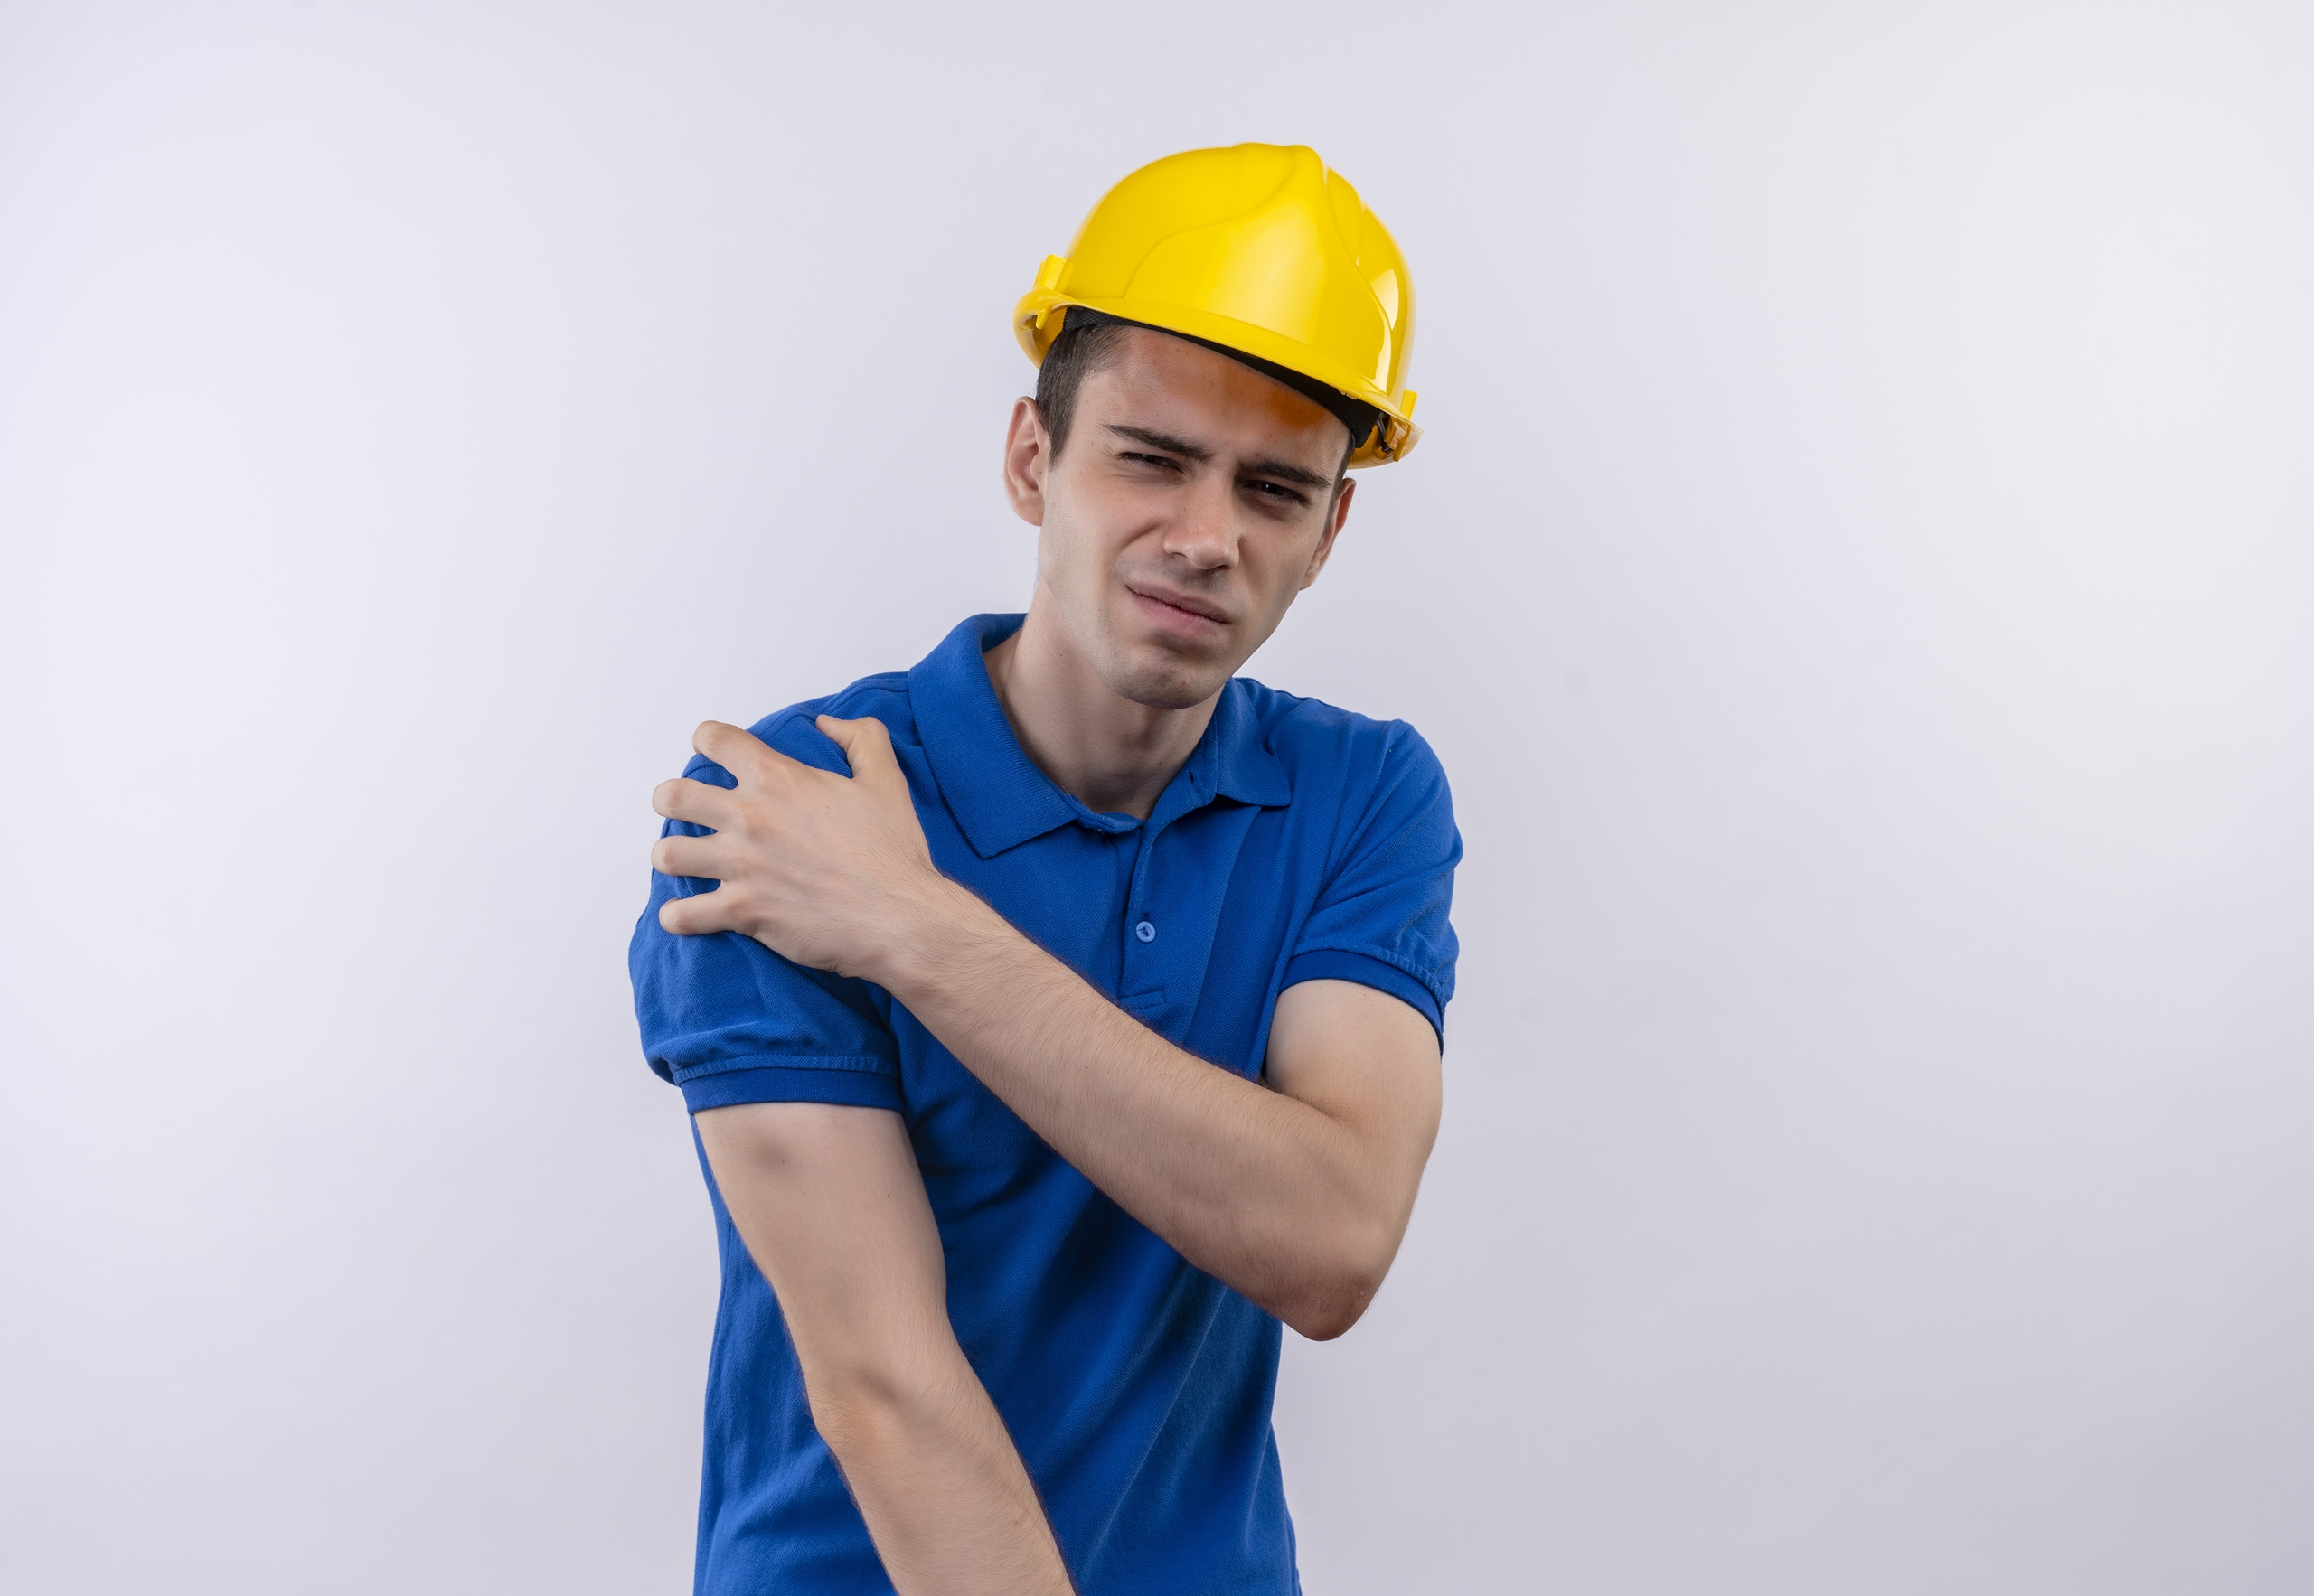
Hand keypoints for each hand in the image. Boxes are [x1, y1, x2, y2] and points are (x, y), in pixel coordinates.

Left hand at [651, 716, 951, 982]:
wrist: (899, 915)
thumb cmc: (892, 852)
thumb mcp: (887, 779)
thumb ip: (861, 738)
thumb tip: (830, 724)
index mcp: (779, 778)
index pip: (716, 740)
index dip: (708, 740)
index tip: (711, 750)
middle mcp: (750, 817)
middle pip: (673, 796)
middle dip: (671, 800)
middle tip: (683, 809)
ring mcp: (741, 866)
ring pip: (667, 855)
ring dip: (671, 858)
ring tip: (685, 862)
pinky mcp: (742, 910)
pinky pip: (682, 915)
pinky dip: (679, 916)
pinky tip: (687, 914)